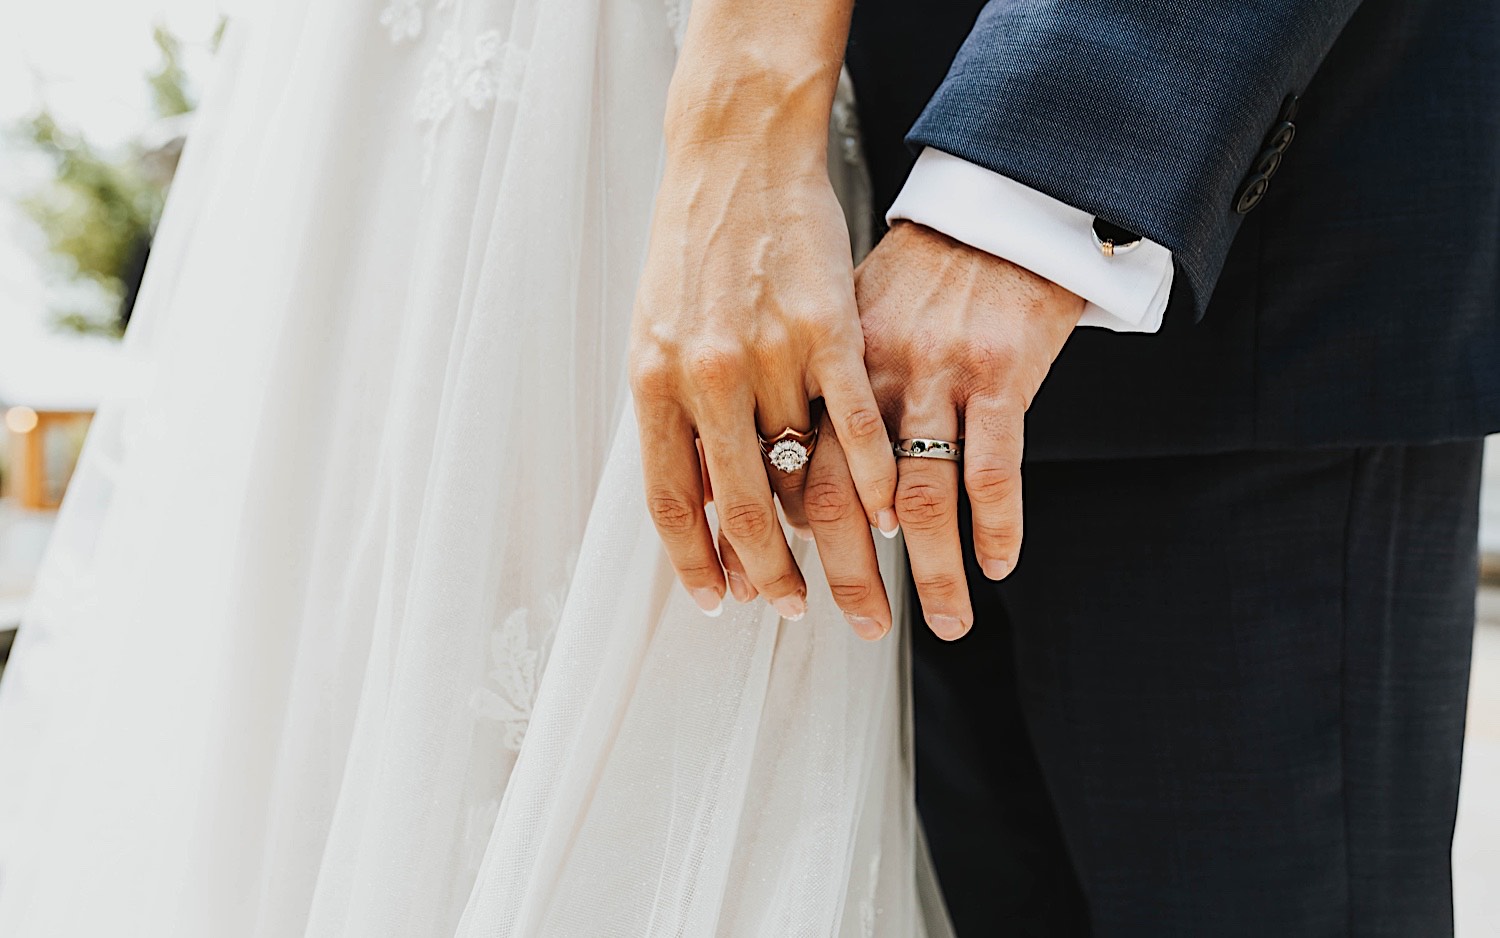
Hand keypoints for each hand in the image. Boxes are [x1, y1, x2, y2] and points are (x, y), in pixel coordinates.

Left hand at [629, 58, 896, 618]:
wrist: (736, 157)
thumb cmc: (693, 248)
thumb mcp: (657, 335)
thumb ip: (678, 417)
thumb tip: (700, 499)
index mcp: (655, 380)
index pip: (672, 499)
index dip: (697, 561)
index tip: (722, 601)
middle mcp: (707, 374)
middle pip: (743, 503)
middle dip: (769, 572)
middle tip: (790, 608)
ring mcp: (771, 351)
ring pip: (805, 469)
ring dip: (829, 533)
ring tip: (846, 570)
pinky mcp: (830, 326)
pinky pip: (859, 423)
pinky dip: (876, 477)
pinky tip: (889, 513)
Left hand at [807, 221, 1083, 639]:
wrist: (989, 209)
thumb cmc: (914, 272)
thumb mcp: (840, 318)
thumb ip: (811, 392)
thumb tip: (774, 468)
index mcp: (816, 365)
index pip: (775, 470)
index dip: (768, 540)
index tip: (768, 587)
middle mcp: (864, 376)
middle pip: (837, 500)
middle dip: (846, 576)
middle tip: (858, 624)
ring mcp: (931, 376)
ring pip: (917, 500)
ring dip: (932, 574)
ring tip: (946, 622)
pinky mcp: (996, 373)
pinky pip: (991, 469)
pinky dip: (995, 525)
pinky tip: (997, 563)